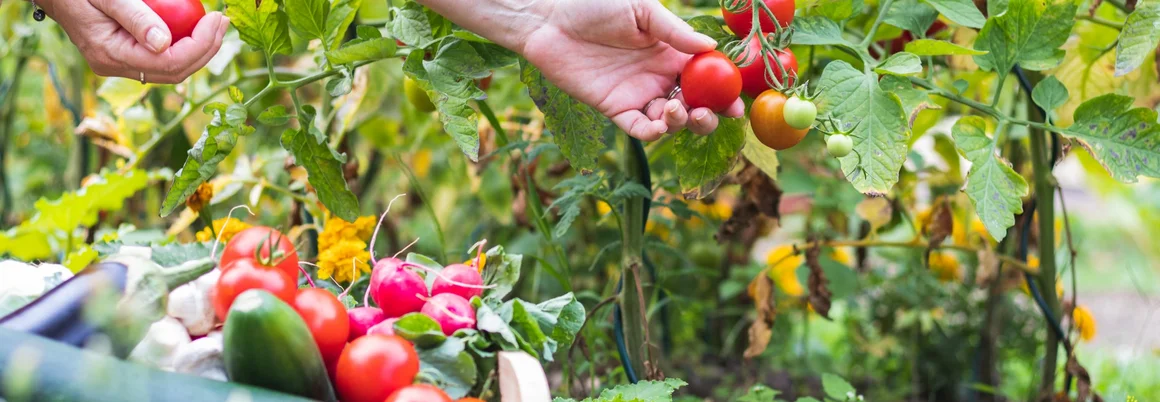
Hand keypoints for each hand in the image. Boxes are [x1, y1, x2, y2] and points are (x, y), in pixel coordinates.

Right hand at [40, 0, 228, 83]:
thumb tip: (165, 44)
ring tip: (216, 26)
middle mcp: (115, 67)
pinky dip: (184, 45)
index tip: (217, 20)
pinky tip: (197, 27)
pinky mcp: (125, 56)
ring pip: (171, 69)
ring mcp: (120, 65)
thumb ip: (135, 18)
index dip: (200, 46)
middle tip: (223, 22)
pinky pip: (162, 58)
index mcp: (110, 56)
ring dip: (199, 50)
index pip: (168, 63)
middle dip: (206, 50)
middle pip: (174, 72)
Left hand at [519, 0, 744, 140]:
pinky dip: (653, 132)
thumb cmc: (595, 4)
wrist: (550, 18)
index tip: (736, 103)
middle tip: (709, 114)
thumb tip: (710, 48)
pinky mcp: (615, 108)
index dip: (724, 92)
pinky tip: (660, 124)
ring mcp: (638, 94)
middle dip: (708, 115)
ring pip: (669, 121)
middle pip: (693, 105)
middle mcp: (659, 77)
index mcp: (672, 53)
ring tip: (676, 109)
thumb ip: (675, 32)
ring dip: (681, 122)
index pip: (706, 78)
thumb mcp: (642, 11)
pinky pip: (639, 129)